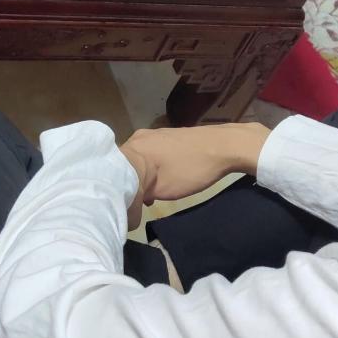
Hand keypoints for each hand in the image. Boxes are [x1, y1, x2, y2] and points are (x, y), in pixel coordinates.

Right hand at [120, 123, 268, 222]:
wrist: (225, 146)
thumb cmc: (191, 168)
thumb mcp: (162, 189)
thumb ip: (139, 193)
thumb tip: (127, 201)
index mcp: (134, 146)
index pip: (112, 169)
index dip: (115, 188)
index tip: (119, 203)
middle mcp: (140, 136)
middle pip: (126, 164)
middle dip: (129, 183)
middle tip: (134, 202)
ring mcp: (156, 134)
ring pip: (140, 160)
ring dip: (142, 177)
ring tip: (148, 196)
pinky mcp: (169, 136)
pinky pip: (152, 155)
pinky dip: (153, 169)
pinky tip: (162, 181)